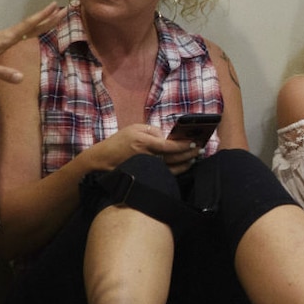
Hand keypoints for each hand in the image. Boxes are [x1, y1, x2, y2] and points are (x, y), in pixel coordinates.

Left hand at [0, 2, 66, 82]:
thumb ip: (2, 72)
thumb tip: (22, 78)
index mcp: (6, 38)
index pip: (29, 25)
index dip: (43, 17)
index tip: (56, 8)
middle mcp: (7, 34)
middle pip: (32, 24)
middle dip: (48, 16)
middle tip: (65, 9)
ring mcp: (4, 36)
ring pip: (28, 26)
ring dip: (43, 20)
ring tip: (55, 15)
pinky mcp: (2, 40)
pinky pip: (23, 31)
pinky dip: (34, 27)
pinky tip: (36, 29)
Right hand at [86, 124, 200, 174]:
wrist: (102, 159)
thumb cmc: (119, 141)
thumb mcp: (134, 128)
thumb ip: (153, 130)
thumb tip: (168, 137)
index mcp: (144, 143)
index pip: (170, 146)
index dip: (184, 145)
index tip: (194, 142)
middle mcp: (147, 157)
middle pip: (174, 158)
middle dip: (190, 154)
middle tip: (201, 149)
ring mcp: (147, 168)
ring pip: (172, 169)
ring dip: (186, 163)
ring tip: (195, 157)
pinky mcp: (146, 175)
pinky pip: (165, 175)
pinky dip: (177, 171)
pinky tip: (184, 166)